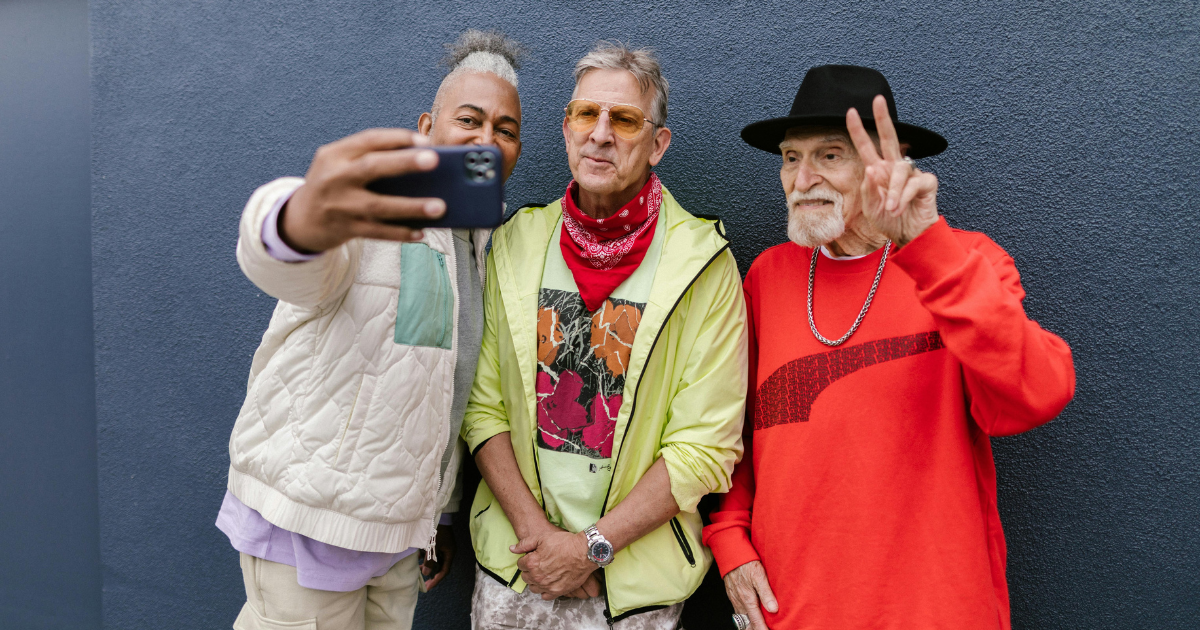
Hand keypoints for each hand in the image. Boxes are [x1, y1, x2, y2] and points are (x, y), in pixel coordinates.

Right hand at [279, 128, 446, 252]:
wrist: (300, 219)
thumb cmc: (333, 185)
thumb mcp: (339, 164)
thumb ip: (369, 159)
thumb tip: (420, 162)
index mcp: (335, 154)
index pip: (368, 140)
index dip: (397, 138)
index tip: (425, 140)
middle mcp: (334, 177)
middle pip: (372, 167)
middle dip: (404, 162)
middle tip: (435, 160)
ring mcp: (339, 205)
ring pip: (378, 206)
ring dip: (410, 206)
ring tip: (439, 206)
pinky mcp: (345, 228)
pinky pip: (377, 232)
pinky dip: (400, 233)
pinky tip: (420, 232)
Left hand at [419, 524, 455, 589]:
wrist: (439, 515)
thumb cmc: (437, 531)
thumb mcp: (432, 546)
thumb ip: (429, 560)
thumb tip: (425, 573)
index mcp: (450, 553)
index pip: (444, 571)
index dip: (437, 580)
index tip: (428, 586)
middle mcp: (448, 551)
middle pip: (440, 567)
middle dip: (432, 574)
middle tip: (424, 582)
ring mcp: (443, 547)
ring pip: (435, 560)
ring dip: (427, 566)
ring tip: (418, 570)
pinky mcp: (438, 542)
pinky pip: (432, 553)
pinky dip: (426, 557)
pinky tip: (417, 558)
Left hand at [512, 530, 594, 599]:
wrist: (584, 551)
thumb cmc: (564, 543)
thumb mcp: (542, 537)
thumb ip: (525, 544)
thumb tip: (512, 549)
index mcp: (531, 563)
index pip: (520, 565)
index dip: (526, 559)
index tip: (533, 556)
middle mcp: (537, 576)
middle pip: (526, 577)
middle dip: (529, 570)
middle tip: (539, 564)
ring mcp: (547, 586)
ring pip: (533, 588)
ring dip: (536, 581)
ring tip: (544, 573)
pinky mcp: (558, 591)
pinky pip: (545, 596)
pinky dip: (545, 590)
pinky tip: (549, 582)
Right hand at [723, 561, 777, 629]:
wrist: (730, 553)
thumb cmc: (745, 562)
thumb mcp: (759, 575)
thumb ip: (766, 593)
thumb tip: (773, 609)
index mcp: (748, 599)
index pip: (756, 621)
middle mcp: (740, 602)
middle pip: (747, 624)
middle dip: (754, 629)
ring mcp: (735, 599)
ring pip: (742, 619)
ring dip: (749, 625)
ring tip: (757, 628)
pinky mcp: (732, 595)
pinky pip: (738, 612)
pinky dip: (744, 618)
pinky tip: (749, 617)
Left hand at [846, 96, 938, 245]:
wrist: (909, 237)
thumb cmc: (890, 221)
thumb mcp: (872, 208)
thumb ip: (868, 191)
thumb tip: (871, 169)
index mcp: (878, 172)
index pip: (866, 147)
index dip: (858, 131)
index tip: (851, 112)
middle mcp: (894, 168)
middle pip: (889, 138)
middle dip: (883, 118)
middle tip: (877, 100)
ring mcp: (911, 173)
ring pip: (900, 170)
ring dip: (894, 191)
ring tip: (892, 208)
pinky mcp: (927, 182)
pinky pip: (915, 182)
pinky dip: (905, 195)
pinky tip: (901, 207)